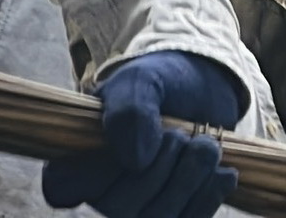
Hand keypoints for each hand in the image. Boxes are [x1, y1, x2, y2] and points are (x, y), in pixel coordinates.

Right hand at [42, 50, 246, 217]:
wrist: (202, 93)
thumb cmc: (159, 85)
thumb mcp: (141, 81)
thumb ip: (129, 110)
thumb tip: (136, 161)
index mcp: (76, 161)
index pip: (62, 187)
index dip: (97, 171)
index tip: (131, 146)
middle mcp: (101, 196)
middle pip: (121, 207)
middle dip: (162, 163)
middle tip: (179, 133)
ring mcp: (139, 213)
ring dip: (190, 177)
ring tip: (205, 146)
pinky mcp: (176, 217)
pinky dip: (209, 195)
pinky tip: (223, 171)